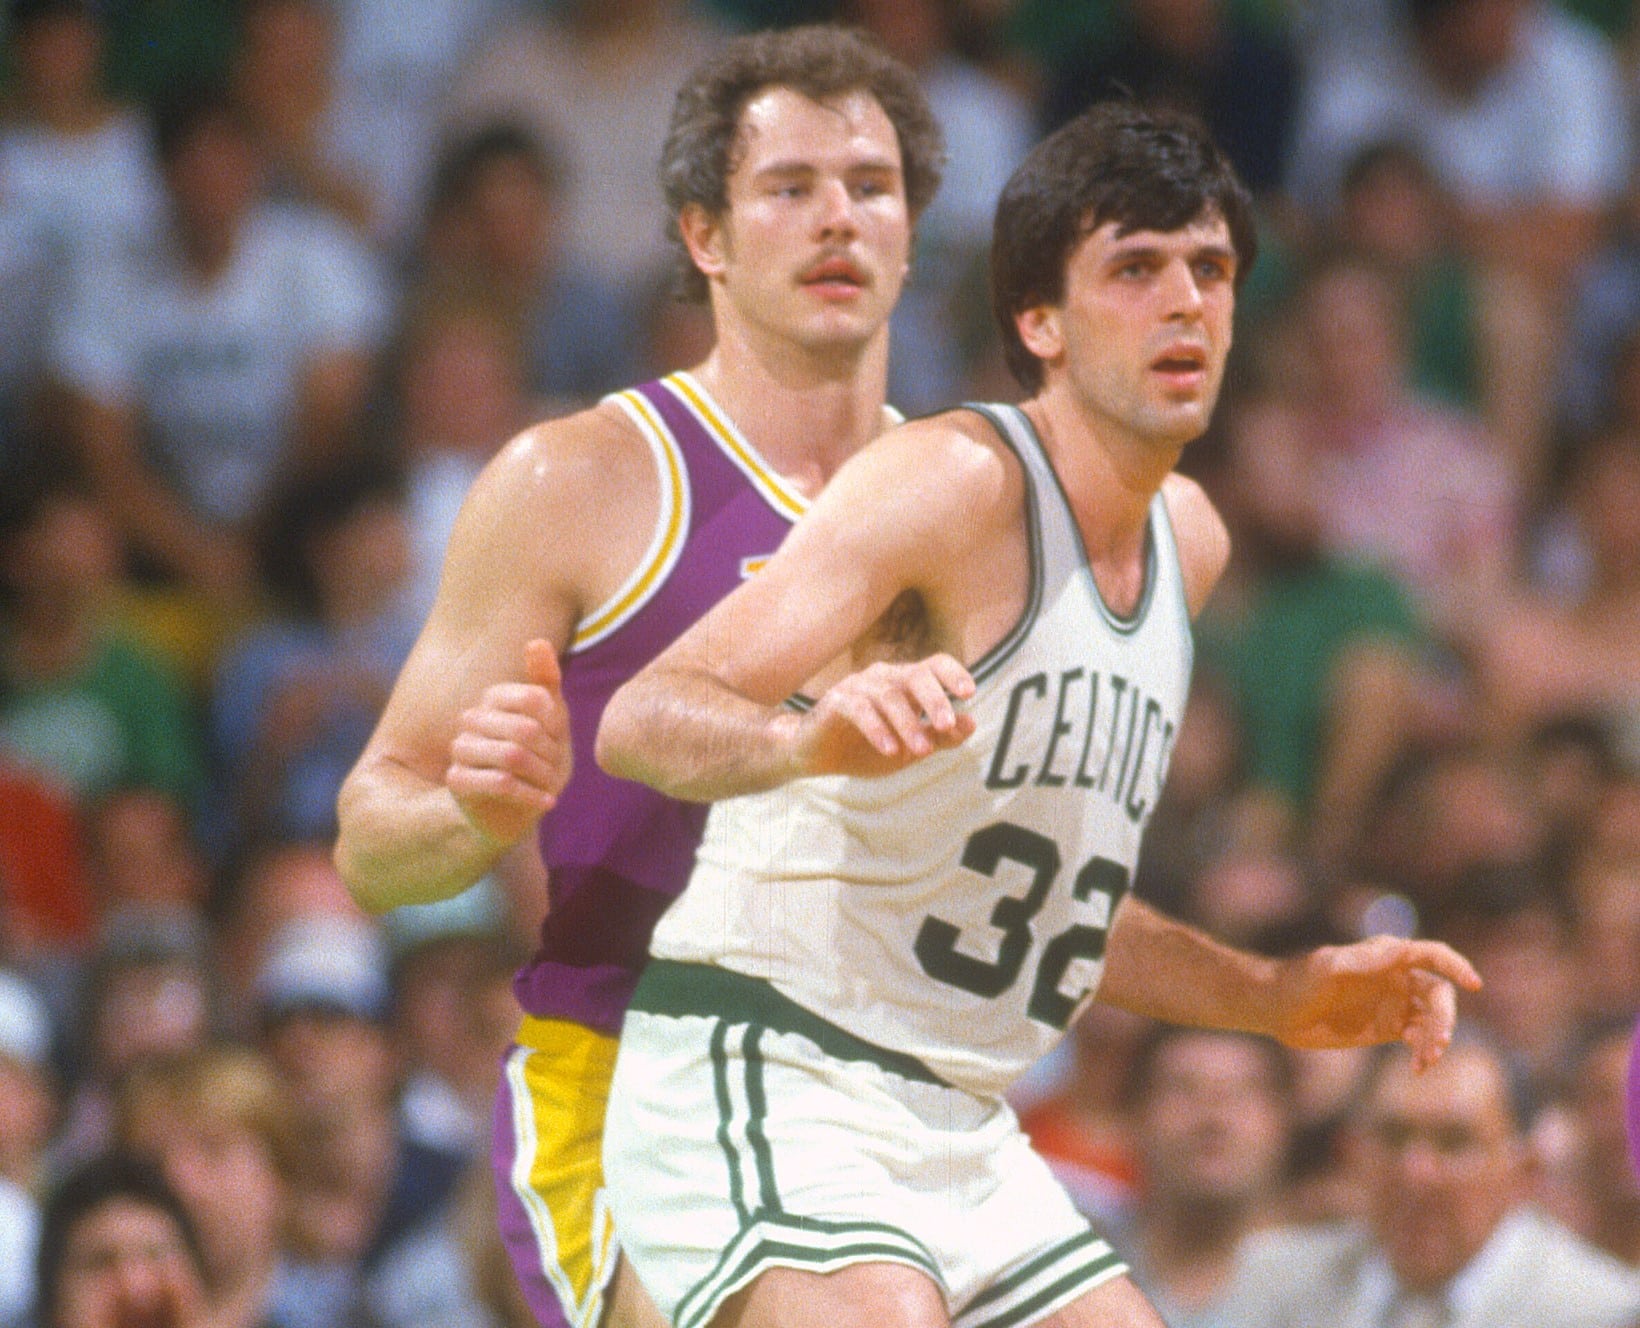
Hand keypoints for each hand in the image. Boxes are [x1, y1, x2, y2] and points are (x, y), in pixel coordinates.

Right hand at [446, 640, 569, 847]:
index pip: (535, 699)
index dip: (556, 722)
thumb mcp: (551, 718)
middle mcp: (471, 719)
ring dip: (543, 774)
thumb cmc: (537, 757)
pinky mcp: (457, 781)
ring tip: (552, 785)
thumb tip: (537, 642)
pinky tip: (547, 802)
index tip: (559, 738)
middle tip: (559, 769)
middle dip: (551, 753)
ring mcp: (461, 749)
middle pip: (526, 729)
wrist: (513, 808)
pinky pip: (500, 783)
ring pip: (513, 756)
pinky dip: (531, 796)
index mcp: (493, 698)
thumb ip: (545, 680)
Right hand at [794, 654, 975, 777]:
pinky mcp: (836, 701)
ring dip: (908, 723)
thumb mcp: (909, 749)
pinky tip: (890, 751)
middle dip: (934, 699)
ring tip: (922, 751)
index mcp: (906, 683)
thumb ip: (939, 737)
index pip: (934, 665)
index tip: (969, 693)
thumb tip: (971, 723)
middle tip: (946, 726)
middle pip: (915, 675)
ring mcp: (858, 685)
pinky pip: (859, 708)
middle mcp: (884, 677)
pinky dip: (877, 729)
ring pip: (889, 695)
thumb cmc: (866, 747)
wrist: (816, 756)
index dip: (953, 674)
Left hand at [1272, 936, 1482, 1070]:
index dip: (1455, 965)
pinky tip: (1418, 1066)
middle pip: (1439, 994)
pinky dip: (1425, 1051)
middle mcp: (1398, 978)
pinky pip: (1419, 1038)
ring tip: (1426, 1058)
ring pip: (1434, 1019)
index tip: (1474, 983)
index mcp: (1387, 956)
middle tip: (1435, 1042)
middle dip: (1444, 1017)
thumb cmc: (1301, 979)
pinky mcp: (1388, 1028)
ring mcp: (1395, 1004)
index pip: (1431, 956)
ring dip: (1438, 1038)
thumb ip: (1363, 961)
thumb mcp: (1328, 967)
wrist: (1280, 1008)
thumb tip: (1401, 950)